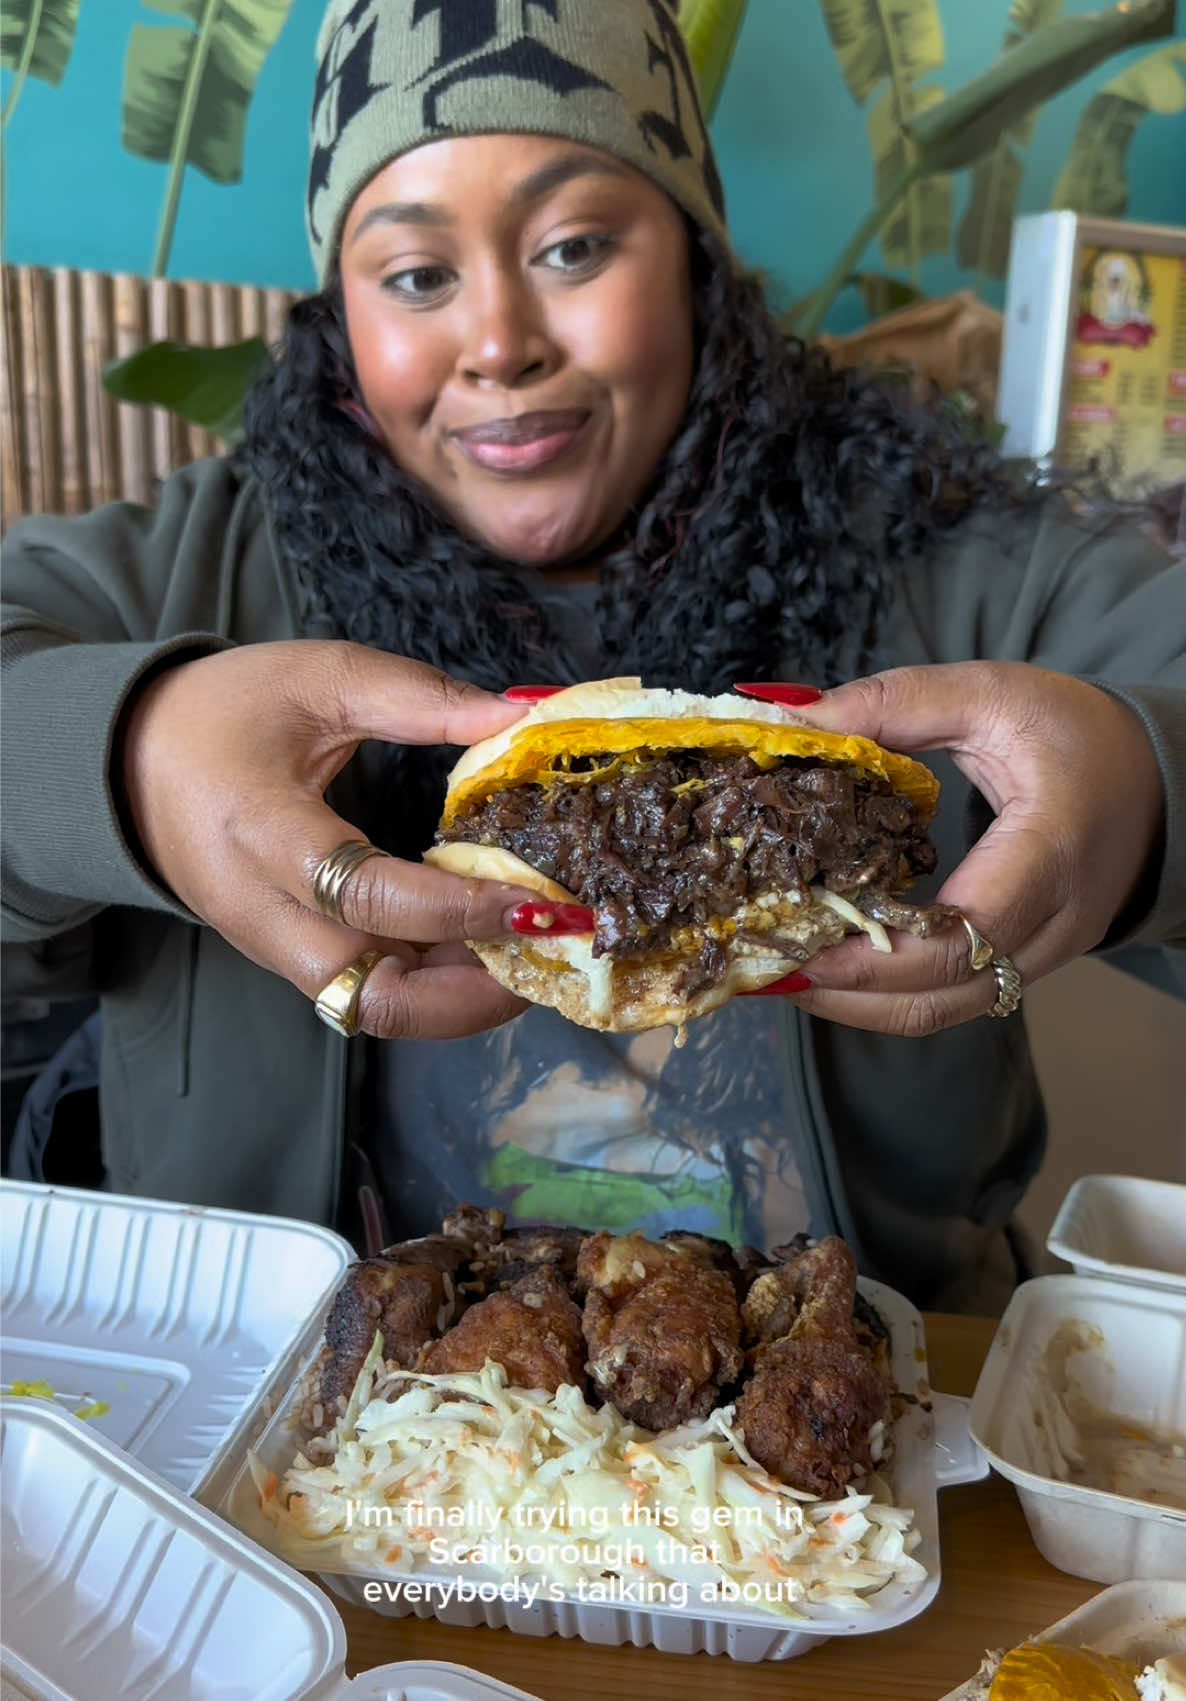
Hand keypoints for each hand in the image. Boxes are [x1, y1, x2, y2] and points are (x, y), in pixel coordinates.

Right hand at [120, 641, 539, 1038]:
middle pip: (373, 995)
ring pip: (374, 1007)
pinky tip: (487, 944)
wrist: (126, 759)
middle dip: (474, 994)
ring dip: (460, 997)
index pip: (367, 897)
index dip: (462, 910)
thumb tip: (526, 713)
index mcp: (261, 830)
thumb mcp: (320, 677)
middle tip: (551, 951)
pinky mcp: (286, 956)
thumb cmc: (223, 711)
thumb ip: (421, 699)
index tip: (540, 899)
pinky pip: (365, 990)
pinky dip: (432, 982)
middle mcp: (262, 911)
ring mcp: (271, 945)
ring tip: (533, 951)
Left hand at [779, 662, 1163, 1035]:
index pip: (968, 928)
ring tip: (778, 972)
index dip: (879, 950)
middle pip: (942, 991)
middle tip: (762, 962)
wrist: (1155, 781)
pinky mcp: (1020, 966)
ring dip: (853, 1003)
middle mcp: (1054, 921)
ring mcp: (1042, 955)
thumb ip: (891, 704)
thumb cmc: (1077, 734)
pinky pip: (947, 999)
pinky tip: (827, 965)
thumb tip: (791, 719)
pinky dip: (881, 993)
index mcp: (1053, 849)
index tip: (800, 943)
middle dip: (844, 989)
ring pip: (940, 1012)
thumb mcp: (991, 694)